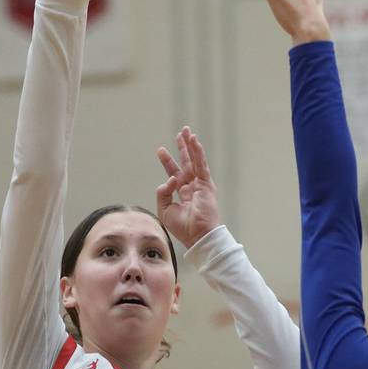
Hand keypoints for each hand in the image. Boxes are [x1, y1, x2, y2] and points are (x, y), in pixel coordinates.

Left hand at [156, 127, 220, 247]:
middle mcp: (193, 188)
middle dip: (182, 148)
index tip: (161, 150)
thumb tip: (168, 180)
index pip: (175, 174)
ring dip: (191, 146)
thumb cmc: (183, 228)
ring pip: (195, 161)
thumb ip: (163, 193)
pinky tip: (195, 141)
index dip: (168, 162)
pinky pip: (201, 165)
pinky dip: (198, 153)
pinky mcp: (206, 185)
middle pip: (187, 163)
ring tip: (187, 131)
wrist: (198, 236)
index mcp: (184, 194)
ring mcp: (201, 186)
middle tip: (180, 133)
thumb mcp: (165, 210)